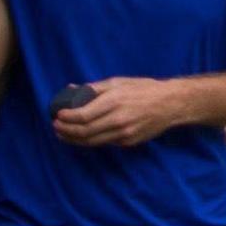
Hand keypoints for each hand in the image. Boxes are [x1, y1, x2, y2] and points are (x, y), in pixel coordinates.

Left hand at [49, 76, 188, 150]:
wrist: (170, 104)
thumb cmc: (144, 89)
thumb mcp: (118, 82)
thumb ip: (94, 88)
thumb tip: (72, 90)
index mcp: (114, 101)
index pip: (83, 116)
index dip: (67, 118)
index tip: (57, 115)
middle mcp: (118, 120)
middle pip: (84, 132)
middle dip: (66, 131)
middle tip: (56, 127)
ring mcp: (124, 134)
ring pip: (92, 142)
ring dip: (74, 139)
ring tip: (64, 134)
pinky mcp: (128, 142)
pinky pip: (104, 142)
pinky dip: (90, 140)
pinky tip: (83, 136)